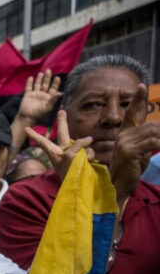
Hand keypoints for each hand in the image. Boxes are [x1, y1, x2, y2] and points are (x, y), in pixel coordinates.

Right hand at [16, 70, 61, 123]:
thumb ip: (53, 99)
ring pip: (38, 85)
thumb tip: (60, 93)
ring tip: (41, 73)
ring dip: (39, 79)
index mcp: (48, 98)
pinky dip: (29, 82)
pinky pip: (29, 87)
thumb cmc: (38, 113)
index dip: (55, 83)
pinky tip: (31, 78)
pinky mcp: (28, 95)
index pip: (53, 88)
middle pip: (45, 84)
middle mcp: (42, 95)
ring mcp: (35, 94)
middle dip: (47, 78)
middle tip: (48, 70)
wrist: (27, 117)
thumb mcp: (47, 106)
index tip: (58, 77)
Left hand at [26, 110, 92, 183]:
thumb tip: (89, 139)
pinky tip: (90, 163)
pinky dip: (90, 157)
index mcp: (54, 152)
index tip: (26, 128)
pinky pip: (89, 152)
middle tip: (61, 110)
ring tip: (82, 162)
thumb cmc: (70, 172)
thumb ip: (79, 144)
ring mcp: (74, 154)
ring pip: (83, 145)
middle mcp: (63, 151)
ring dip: (85, 153)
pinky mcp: (83, 158)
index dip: (35, 134)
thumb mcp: (71, 156)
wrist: (80, 188)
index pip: (43, 141)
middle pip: (63, 133)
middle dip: (62, 122)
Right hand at [110, 84, 159, 203]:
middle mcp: (123, 136)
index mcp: (124, 135)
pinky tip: (158, 152)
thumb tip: (157, 132)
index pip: (132, 114)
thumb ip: (146, 141)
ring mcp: (124, 143)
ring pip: (154, 132)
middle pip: (152, 125)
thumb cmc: (129, 171)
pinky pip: (152, 142)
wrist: (117, 186)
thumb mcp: (139, 153)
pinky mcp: (129, 151)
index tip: (141, 86)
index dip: (137, 100)